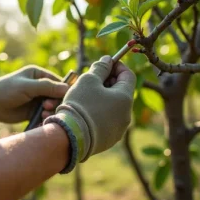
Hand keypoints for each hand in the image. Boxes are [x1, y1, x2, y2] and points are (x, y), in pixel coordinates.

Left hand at [0, 65, 68, 124]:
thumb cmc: (6, 90)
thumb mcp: (27, 86)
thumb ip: (47, 87)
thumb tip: (67, 89)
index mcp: (39, 74)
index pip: (59, 82)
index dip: (63, 91)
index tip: (62, 99)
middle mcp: (40, 86)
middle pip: (58, 95)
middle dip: (55, 102)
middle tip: (47, 107)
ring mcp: (37, 99)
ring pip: (53, 106)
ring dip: (51, 111)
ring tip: (43, 114)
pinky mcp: (34, 111)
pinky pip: (46, 114)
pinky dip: (46, 117)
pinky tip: (41, 119)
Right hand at [44, 56, 135, 172]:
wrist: (70, 136)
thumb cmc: (81, 104)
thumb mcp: (88, 80)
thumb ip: (100, 67)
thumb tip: (108, 59)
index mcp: (125, 98)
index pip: (128, 75)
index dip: (117, 66)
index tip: (105, 63)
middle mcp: (126, 115)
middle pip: (121, 92)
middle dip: (108, 82)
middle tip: (92, 79)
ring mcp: (119, 130)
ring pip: (114, 107)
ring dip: (104, 98)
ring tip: (86, 96)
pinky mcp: (109, 140)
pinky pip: (107, 121)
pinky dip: (100, 113)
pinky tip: (85, 112)